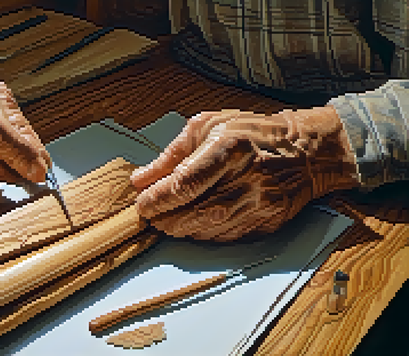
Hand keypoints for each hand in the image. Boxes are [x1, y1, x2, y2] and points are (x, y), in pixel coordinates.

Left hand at [130, 106, 359, 241]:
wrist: (306, 151)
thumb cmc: (251, 133)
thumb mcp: (208, 127)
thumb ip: (171, 155)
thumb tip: (140, 179)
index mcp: (230, 148)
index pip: (186, 184)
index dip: (159, 199)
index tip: (143, 204)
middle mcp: (248, 178)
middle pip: (196, 212)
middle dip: (167, 219)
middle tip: (153, 217)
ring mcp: (260, 203)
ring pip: (210, 229)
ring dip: (183, 229)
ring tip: (170, 221)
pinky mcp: (268, 221)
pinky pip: (227, 236)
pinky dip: (205, 234)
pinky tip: (195, 225)